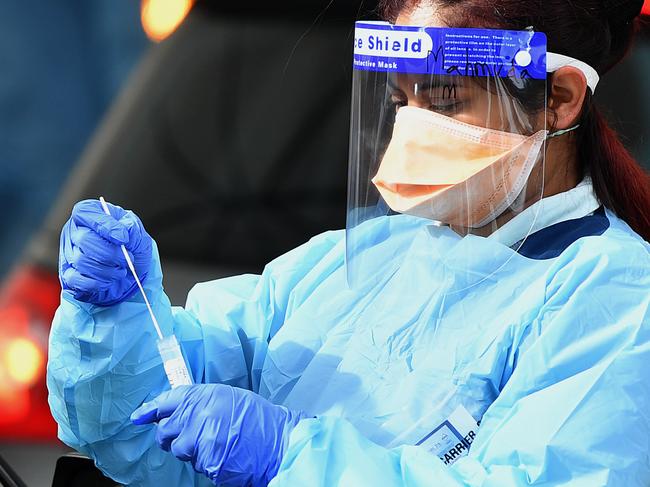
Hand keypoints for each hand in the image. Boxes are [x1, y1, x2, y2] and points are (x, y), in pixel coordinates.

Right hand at [59, 199, 152, 305]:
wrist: (131, 270)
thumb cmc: (132, 245)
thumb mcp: (138, 233)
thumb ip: (133, 229)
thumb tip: (125, 231)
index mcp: (89, 213)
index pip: (86, 212)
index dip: (105, 225)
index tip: (123, 238)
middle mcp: (74, 231)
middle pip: (84, 239)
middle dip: (110, 253)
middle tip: (127, 259)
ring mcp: (68, 253)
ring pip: (81, 261)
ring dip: (107, 270)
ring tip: (121, 270)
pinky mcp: (68, 275)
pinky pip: (75, 279)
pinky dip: (96, 283)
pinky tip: (109, 281)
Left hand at [131, 384, 305, 486]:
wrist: (277, 441)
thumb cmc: (257, 419)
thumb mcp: (228, 399)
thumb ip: (201, 402)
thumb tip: (176, 412)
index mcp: (204, 395)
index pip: (168, 401)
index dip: (151, 410)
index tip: (139, 417)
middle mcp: (198, 415)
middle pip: (165, 429)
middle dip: (171, 435)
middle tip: (187, 435)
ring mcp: (199, 439)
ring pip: (178, 450)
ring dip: (190, 450)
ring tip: (215, 444)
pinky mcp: (205, 461)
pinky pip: (194, 464)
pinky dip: (204, 461)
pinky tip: (222, 454)